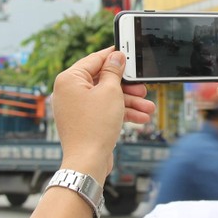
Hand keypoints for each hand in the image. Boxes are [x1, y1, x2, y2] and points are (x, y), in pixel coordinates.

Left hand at [52, 47, 154, 181]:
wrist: (87, 162)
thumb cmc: (95, 127)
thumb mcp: (111, 92)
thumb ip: (114, 71)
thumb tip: (116, 57)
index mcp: (69, 79)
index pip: (95, 59)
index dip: (114, 57)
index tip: (128, 54)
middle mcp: (69, 92)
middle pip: (103, 80)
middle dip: (127, 86)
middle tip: (142, 88)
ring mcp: (75, 108)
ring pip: (106, 97)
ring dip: (129, 102)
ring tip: (148, 108)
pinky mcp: (83, 121)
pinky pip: (103, 110)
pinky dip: (120, 112)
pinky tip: (140, 118)